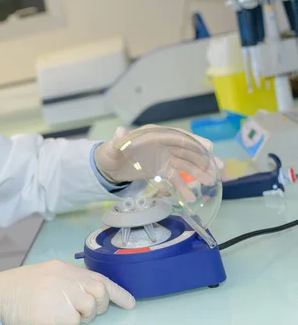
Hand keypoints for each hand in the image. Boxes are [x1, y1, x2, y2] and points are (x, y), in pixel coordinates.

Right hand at [0, 260, 134, 324]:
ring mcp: (60, 296)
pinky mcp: (54, 315)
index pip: (99, 278)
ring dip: (79, 317)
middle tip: (82, 312)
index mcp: (64, 269)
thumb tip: (91, 295)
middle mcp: (65, 279)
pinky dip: (66, 323)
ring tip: (60, 314)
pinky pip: (73, 323)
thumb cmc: (20, 289)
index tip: (130, 303)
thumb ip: (69, 282)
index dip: (118, 293)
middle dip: (98, 306)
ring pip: (88, 311)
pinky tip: (51, 318)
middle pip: (99, 294)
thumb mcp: (47, 277)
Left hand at [94, 125, 223, 200]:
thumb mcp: (111, 149)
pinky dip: (183, 186)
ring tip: (212, 181)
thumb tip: (120, 131)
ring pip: (185, 164)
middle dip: (203, 157)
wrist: (108, 167)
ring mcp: (164, 156)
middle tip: (220, 166)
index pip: (175, 135)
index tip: (209, 147)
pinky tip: (191, 197)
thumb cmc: (110, 154)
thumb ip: (117, 142)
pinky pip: (176, 177)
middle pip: (186, 149)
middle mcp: (162, 144)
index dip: (193, 141)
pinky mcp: (162, 169)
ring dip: (199, 172)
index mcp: (152, 135)